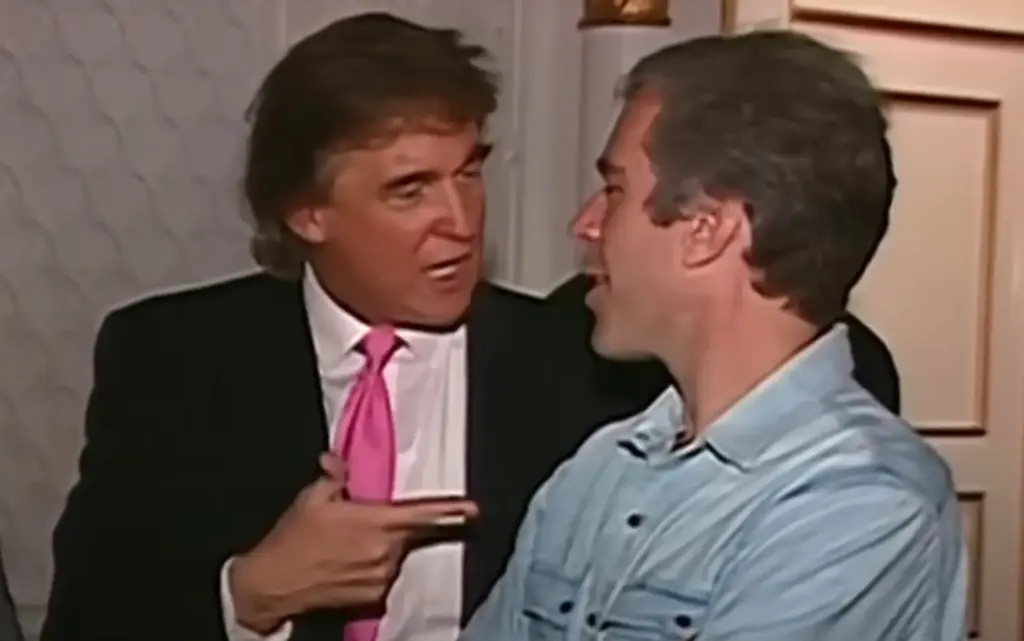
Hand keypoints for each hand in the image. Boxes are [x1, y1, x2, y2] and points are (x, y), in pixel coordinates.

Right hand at [229, 453, 477, 633]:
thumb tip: (337, 461)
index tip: (474, 509)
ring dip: (382, 548)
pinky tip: (346, 566)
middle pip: (408, 534)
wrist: (271, 586)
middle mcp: (385, 552)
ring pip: (395, 555)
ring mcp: (381, 578)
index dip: (451, 511)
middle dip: (396, 527)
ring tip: (346, 548)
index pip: (422, 515)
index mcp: (376, 522)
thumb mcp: (311, 498)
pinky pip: (383, 577)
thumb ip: (334, 477)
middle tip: (365, 526)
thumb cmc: (292, 537)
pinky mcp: (373, 599)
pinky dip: (373, 568)